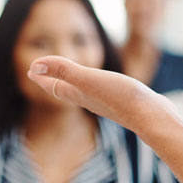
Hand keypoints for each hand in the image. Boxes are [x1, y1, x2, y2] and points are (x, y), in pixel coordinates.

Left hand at [26, 56, 163, 133]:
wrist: (152, 117)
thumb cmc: (121, 97)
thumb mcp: (90, 79)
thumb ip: (64, 71)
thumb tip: (35, 65)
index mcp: (80, 94)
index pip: (54, 86)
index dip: (42, 77)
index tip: (30, 70)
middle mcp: (92, 100)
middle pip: (66, 90)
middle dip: (54, 81)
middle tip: (43, 74)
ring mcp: (109, 102)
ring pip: (85, 92)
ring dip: (74, 84)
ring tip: (71, 79)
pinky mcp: (125, 101)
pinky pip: (104, 92)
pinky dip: (96, 86)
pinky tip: (106, 85)